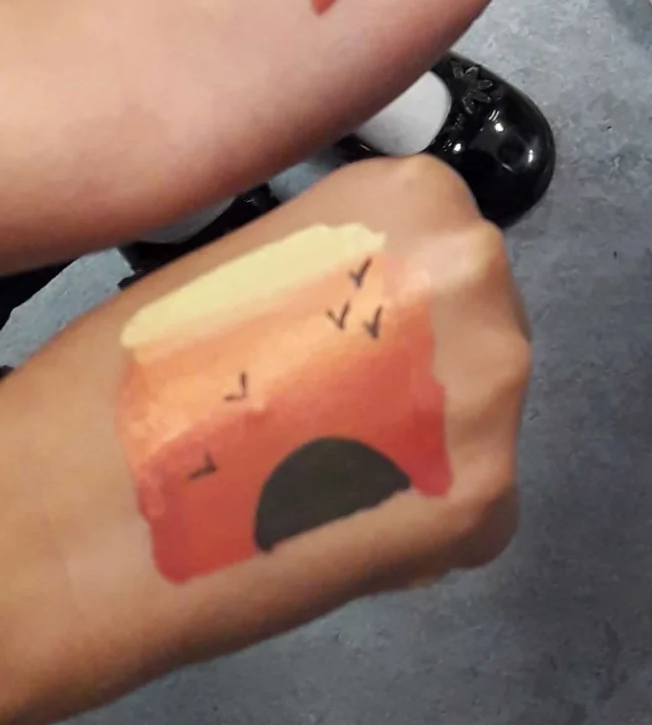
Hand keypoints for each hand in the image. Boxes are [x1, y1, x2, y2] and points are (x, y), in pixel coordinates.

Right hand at [0, 159, 529, 724]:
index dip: (392, 303)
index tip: (338, 340)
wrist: (86, 508)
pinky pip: (478, 508)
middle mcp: (474, 277)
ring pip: (480, 417)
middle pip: (477, 324)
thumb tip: (397, 306)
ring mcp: (492, 387)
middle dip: (419, 370)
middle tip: (325, 414)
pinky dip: (423, 524)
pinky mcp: (485, 494)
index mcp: (414, 199)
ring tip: (320, 471)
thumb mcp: (258, 257)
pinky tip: (337, 524)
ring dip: (420, 447)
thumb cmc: (141, 376)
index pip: (447, 243)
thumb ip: (350, 264)